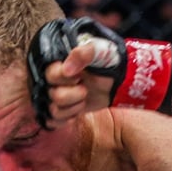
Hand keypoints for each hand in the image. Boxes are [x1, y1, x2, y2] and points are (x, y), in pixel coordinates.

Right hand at [27, 17, 171, 127]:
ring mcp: (61, 95)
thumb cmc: (110, 60)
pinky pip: (54, 121)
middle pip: (52, 94)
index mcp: (60, 62)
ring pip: (54, 109)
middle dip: (72, 95)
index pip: (49, 75)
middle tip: (85, 89)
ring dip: (73, 107)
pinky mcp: (67, 109)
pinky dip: (65, 119)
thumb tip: (66, 69)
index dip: (65, 79)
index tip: (80, 76)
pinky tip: (76, 114)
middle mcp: (57, 80)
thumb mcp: (100, 50)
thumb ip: (83, 53)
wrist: (122, 79)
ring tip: (85, 98)